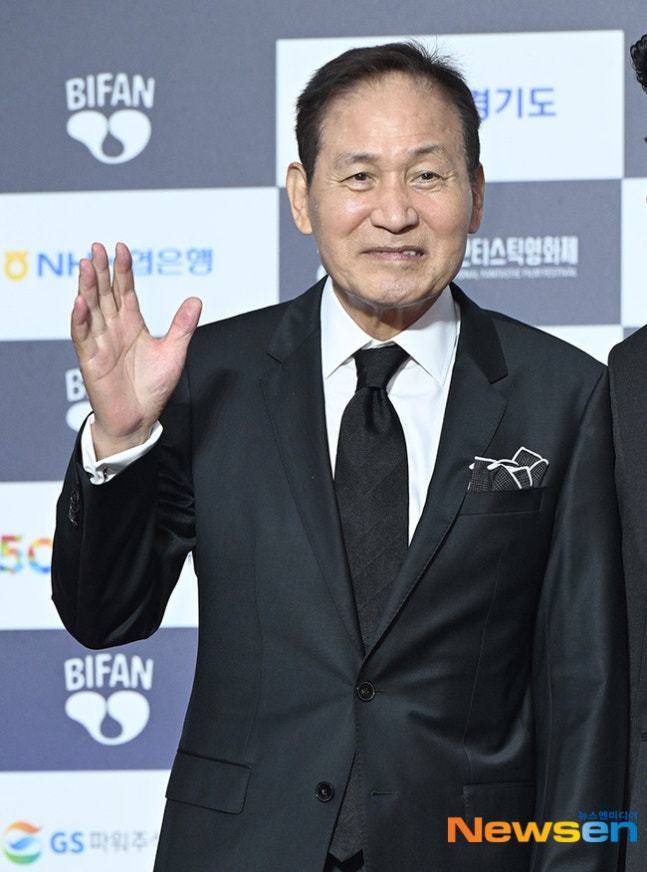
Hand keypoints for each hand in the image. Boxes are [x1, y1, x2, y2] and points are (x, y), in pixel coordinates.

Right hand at [71, 242, 201, 459]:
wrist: (139, 420)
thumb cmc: (152, 387)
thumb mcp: (174, 352)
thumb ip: (182, 326)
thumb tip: (196, 299)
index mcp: (132, 323)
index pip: (124, 290)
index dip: (123, 269)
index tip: (121, 248)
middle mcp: (113, 329)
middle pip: (104, 293)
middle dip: (100, 270)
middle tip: (96, 247)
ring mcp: (100, 342)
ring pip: (91, 309)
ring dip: (86, 287)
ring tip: (85, 265)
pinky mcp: (91, 360)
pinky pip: (82, 336)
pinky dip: (80, 319)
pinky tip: (79, 302)